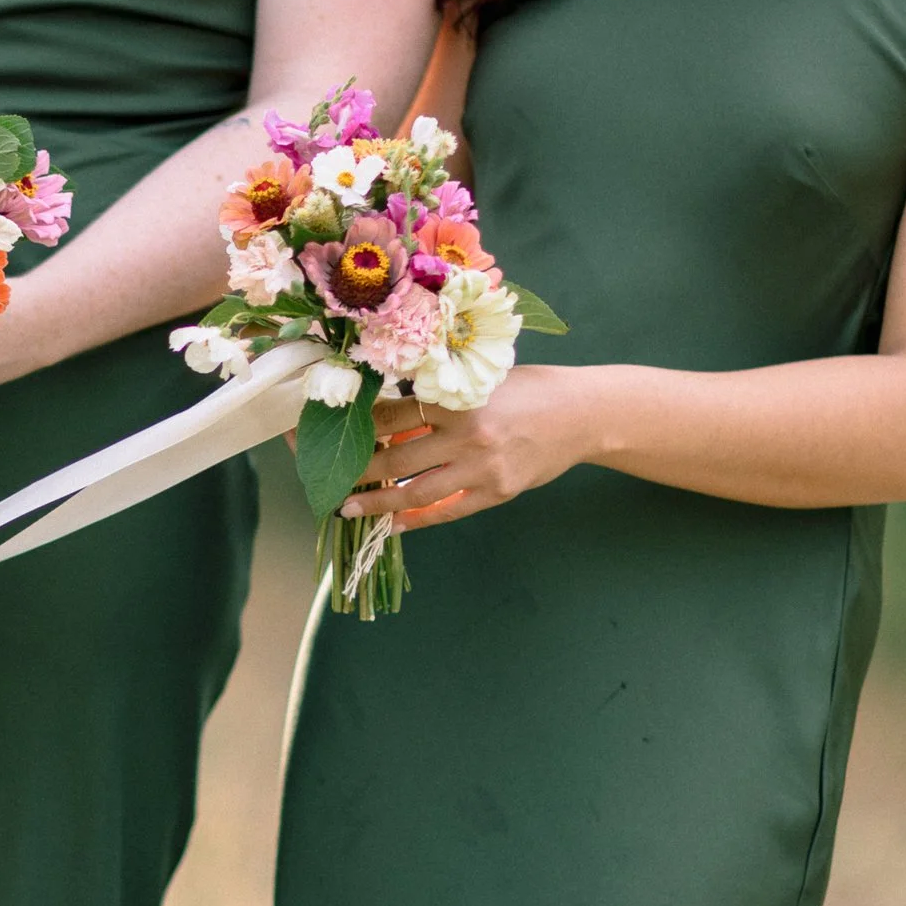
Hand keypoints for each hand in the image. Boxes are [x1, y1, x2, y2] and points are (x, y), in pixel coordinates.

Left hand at [340, 367, 596, 528]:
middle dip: (356, 469)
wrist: (581, 414)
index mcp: (456, 397)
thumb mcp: (476, 381)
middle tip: (327, 477)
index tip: (324, 432)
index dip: (354, 425)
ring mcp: (482, 467)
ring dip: (377, 502)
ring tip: (348, 508)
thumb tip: (381, 417)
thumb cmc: (525, 389)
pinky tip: (392, 525)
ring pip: (415, 490)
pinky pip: (447, 511)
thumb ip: (433, 398)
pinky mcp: (497, 492)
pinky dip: (416, 520)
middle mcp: (466, 434)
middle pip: (395, 456)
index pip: (390, 413)